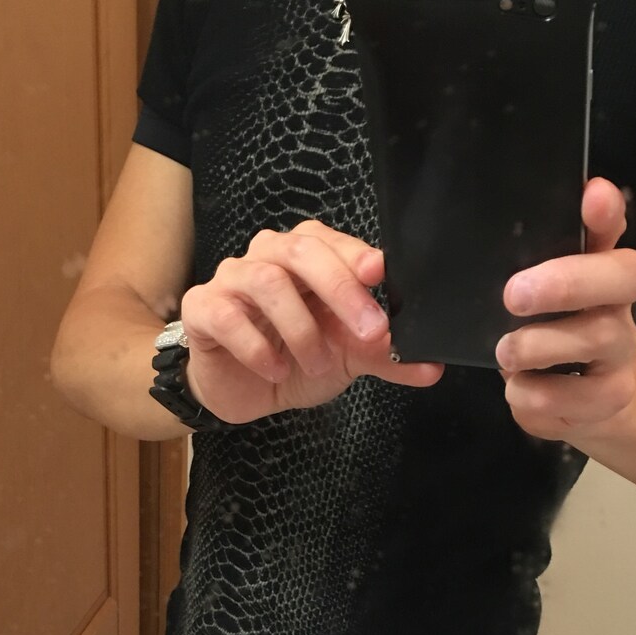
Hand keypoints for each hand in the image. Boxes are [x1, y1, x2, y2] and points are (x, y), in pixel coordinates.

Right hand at [180, 221, 442, 424]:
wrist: (242, 392)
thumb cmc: (292, 358)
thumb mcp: (346, 357)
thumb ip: (386, 355)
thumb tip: (432, 365)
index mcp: (307, 258)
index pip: (333, 243)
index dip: (356, 256)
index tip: (381, 276)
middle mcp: (269, 258)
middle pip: (302, 252)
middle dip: (341, 290)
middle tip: (368, 331)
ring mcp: (232, 280)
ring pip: (267, 281)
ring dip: (301, 328)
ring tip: (317, 363)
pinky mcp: (203, 310)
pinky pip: (226, 314)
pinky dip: (256, 345)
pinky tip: (275, 369)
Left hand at [496, 179, 635, 441]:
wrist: (591, 405)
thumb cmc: (556, 337)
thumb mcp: (547, 298)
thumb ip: (546, 255)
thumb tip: (559, 205)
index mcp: (603, 276)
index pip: (614, 233)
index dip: (608, 216)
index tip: (593, 196)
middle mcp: (619, 310)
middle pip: (621, 282)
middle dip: (567, 282)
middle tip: (514, 294)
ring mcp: (618, 359)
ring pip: (594, 340)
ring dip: (537, 345)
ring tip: (506, 352)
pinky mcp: (603, 403)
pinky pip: (562, 398)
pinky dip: (528, 394)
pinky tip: (519, 389)